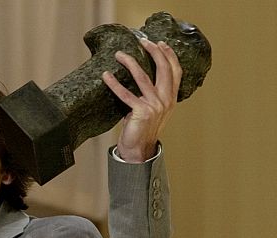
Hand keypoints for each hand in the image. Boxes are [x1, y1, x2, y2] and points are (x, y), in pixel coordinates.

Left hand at [102, 38, 181, 161]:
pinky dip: (115, 84)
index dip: (169, 55)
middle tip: (143, 41)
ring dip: (131, 63)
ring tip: (120, 54)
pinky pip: (126, 94)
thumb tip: (140, 77)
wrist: (138, 151)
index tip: (161, 43)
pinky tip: (106, 76)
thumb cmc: (142, 129)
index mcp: (171, 99)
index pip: (175, 71)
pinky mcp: (141, 112)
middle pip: (163, 69)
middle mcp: (166, 100)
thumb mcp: (153, 110)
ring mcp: (155, 106)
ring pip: (144, 78)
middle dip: (154, 52)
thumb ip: (152, 95)